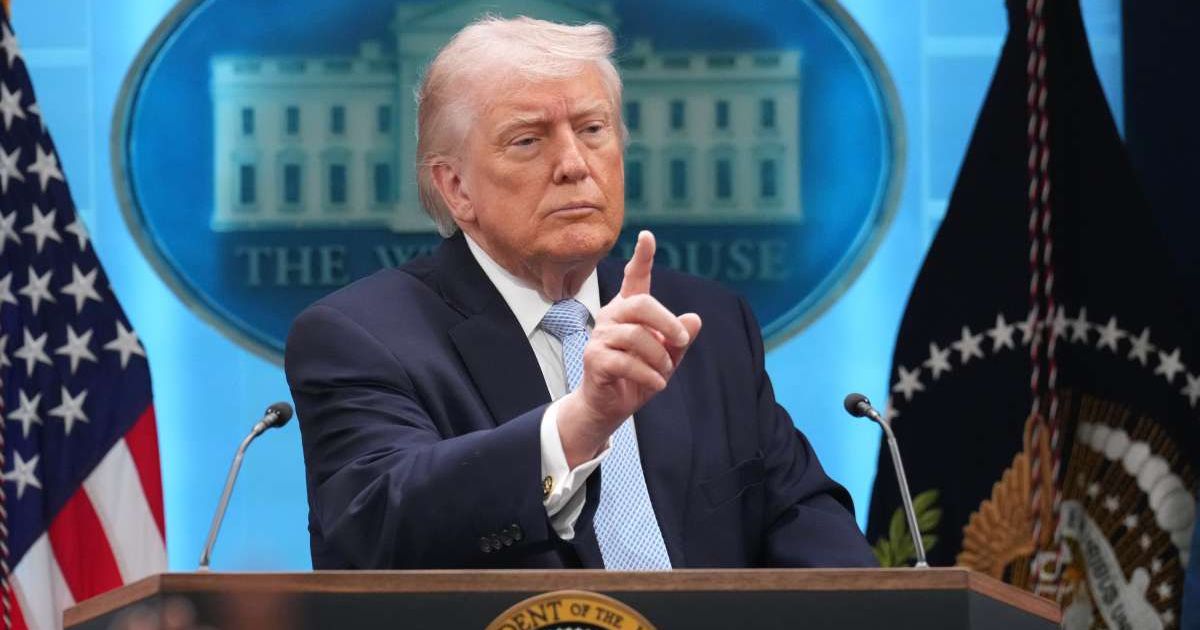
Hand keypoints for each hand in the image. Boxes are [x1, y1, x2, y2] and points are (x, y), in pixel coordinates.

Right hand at [557, 231, 702, 466]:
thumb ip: (680, 339)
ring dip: (659, 356)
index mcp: (628, 310)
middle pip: (641, 304)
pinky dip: (649, 375)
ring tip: (665, 372)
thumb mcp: (667, 358)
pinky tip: (657, 384)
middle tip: (682, 340)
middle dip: (668, 322)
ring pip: (637, 336)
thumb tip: (695, 320)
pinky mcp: (595, 358)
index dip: (642, 257)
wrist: (610, 407)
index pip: (634, 278)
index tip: (648, 236)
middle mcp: (611, 316)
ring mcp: (600, 336)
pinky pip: (627, 362)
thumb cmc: (637, 376)